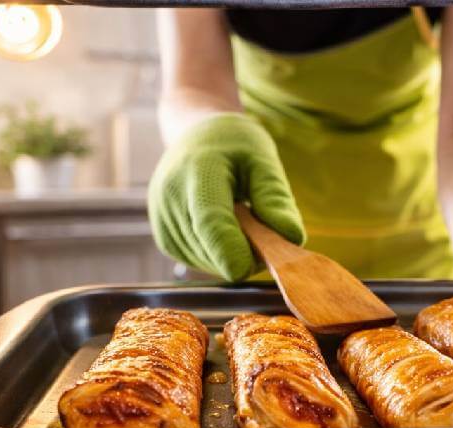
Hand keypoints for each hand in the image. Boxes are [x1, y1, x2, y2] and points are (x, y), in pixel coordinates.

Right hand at [148, 113, 305, 280]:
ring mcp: (162, 220)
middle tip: (262, 225)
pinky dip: (220, 256)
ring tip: (242, 220)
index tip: (257, 264)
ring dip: (233, 255)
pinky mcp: (163, 239)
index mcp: (198, 171)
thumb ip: (275, 198)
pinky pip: (199, 263)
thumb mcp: (263, 160)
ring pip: (208, 263)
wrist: (197, 138)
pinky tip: (225, 228)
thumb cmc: (236, 147)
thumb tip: (291, 237)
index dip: (233, 252)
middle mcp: (171, 197)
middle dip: (245, 251)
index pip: (211, 222)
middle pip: (212, 250)